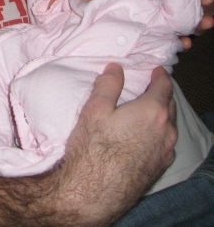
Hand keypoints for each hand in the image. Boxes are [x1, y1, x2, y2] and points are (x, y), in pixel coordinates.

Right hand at [60, 64, 176, 224]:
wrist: (92, 193)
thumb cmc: (92, 149)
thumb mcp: (95, 109)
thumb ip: (108, 85)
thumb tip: (116, 68)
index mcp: (152, 112)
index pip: (164, 86)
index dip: (160, 75)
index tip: (156, 70)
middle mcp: (166, 132)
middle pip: (169, 105)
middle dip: (161, 94)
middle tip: (149, 87)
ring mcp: (164, 152)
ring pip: (169, 126)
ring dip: (161, 115)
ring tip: (146, 110)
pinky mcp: (158, 168)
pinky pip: (164, 144)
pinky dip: (159, 133)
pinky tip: (144, 136)